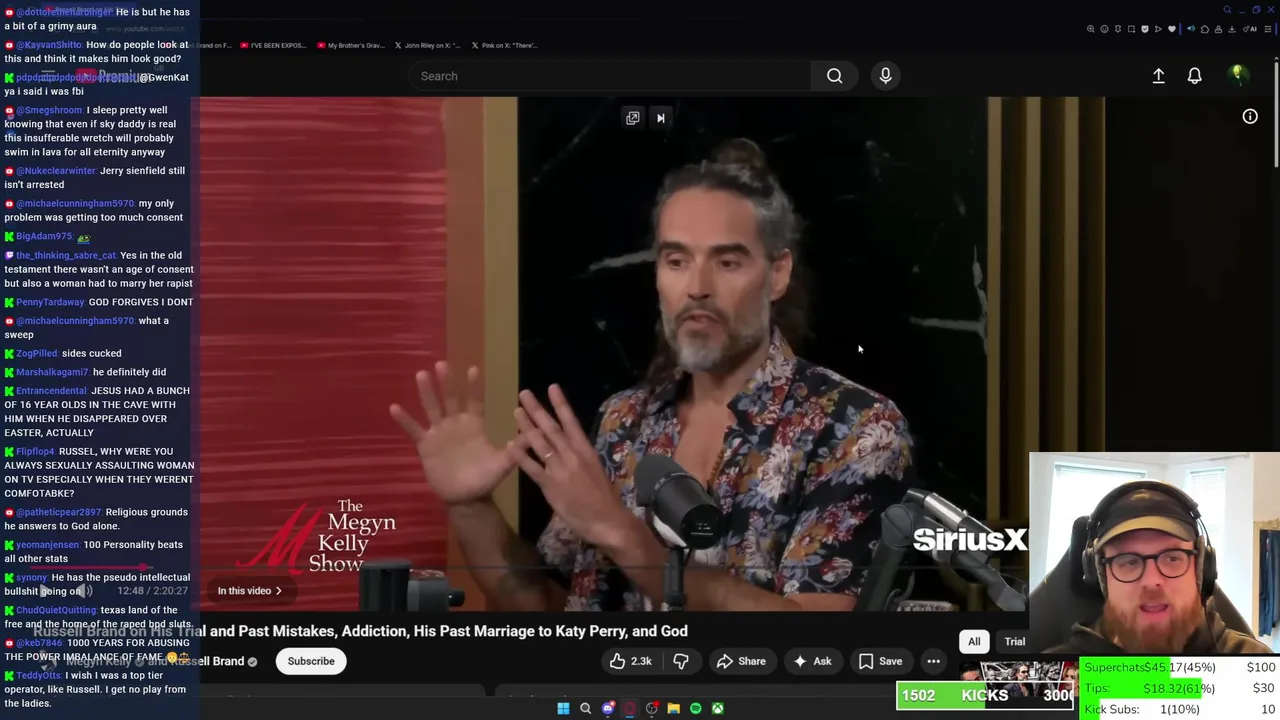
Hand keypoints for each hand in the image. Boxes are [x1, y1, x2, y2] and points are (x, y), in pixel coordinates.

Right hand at [389, 362, 513, 505]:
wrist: (466, 497)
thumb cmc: (485, 478)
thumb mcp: (503, 462)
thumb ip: (516, 448)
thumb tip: (533, 433)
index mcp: (474, 425)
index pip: (474, 401)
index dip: (473, 386)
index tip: (473, 368)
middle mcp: (455, 424)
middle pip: (451, 399)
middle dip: (447, 382)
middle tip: (442, 363)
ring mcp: (439, 433)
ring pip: (432, 408)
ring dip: (427, 392)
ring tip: (421, 375)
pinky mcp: (425, 445)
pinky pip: (414, 430)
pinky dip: (405, 420)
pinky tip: (395, 407)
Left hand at [506, 385, 632, 548]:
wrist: (606, 519)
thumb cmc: (603, 497)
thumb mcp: (595, 469)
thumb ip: (580, 457)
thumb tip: (570, 445)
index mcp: (585, 450)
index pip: (571, 422)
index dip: (560, 404)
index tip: (552, 387)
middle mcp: (572, 455)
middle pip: (551, 428)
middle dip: (536, 409)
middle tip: (524, 394)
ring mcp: (560, 469)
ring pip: (540, 443)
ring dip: (526, 427)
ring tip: (516, 412)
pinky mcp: (550, 486)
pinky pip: (532, 468)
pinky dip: (521, 456)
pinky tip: (510, 446)